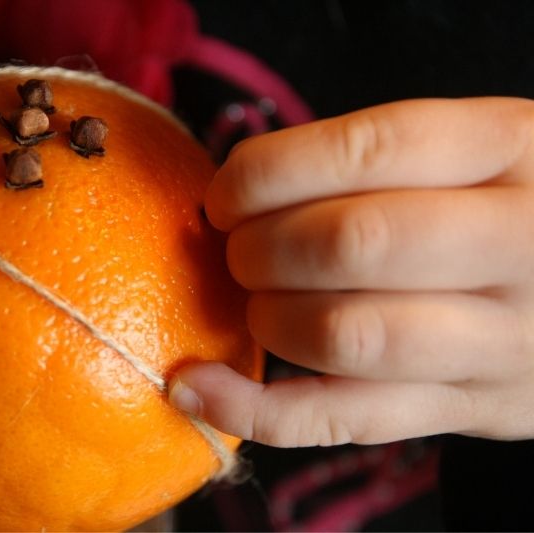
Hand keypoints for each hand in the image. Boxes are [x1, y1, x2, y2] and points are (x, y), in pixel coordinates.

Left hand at [169, 97, 533, 446]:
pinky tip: (197, 385)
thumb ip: (374, 161)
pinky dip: (253, 410)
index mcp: (512, 148)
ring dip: (266, 318)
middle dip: (260, 249)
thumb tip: (234, 193)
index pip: (367, 150)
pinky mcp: (469, 409)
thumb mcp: (473, 151)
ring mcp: (500, 340)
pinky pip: (344, 420)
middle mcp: (519, 244)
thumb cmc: (503, 207)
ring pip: (346, 336)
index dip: (268, 173)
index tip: (226, 195)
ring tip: (256, 302)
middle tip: (240, 250)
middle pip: (352, 245)